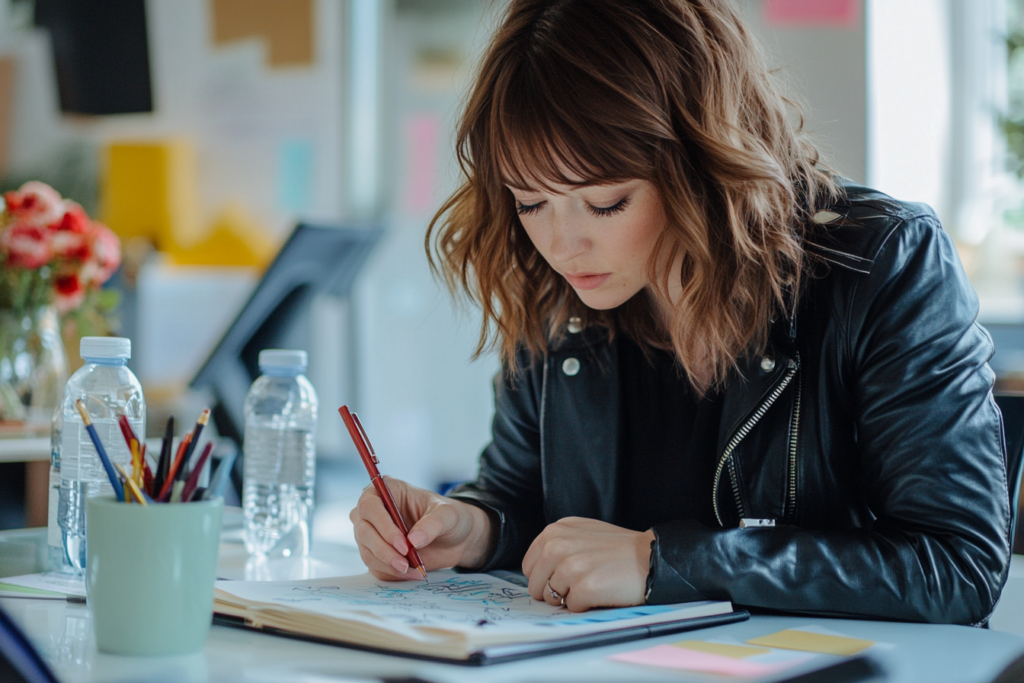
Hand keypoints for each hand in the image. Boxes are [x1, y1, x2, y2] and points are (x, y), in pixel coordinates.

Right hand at [350, 477, 493, 579]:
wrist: (456, 539)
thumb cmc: (449, 518)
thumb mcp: (448, 515)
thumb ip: (433, 524)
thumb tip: (414, 540)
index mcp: (388, 490)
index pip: (370, 505)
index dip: (383, 525)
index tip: (403, 544)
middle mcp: (374, 511)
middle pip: (364, 531)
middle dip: (384, 550)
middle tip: (406, 563)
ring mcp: (373, 534)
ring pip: (367, 552)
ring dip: (388, 565)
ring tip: (413, 569)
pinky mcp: (377, 554)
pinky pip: (376, 567)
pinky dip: (393, 573)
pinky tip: (413, 573)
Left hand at [522, 517, 653, 611]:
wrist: (651, 557)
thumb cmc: (618, 549)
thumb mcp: (581, 533)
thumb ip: (556, 545)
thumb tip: (536, 572)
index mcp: (555, 531)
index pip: (529, 566)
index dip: (545, 577)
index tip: (563, 577)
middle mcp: (558, 545)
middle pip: (535, 585)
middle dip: (554, 591)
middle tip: (581, 582)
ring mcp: (570, 566)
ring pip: (551, 598)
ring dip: (571, 598)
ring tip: (594, 583)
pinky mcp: (584, 587)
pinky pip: (571, 608)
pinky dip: (586, 605)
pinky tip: (602, 590)